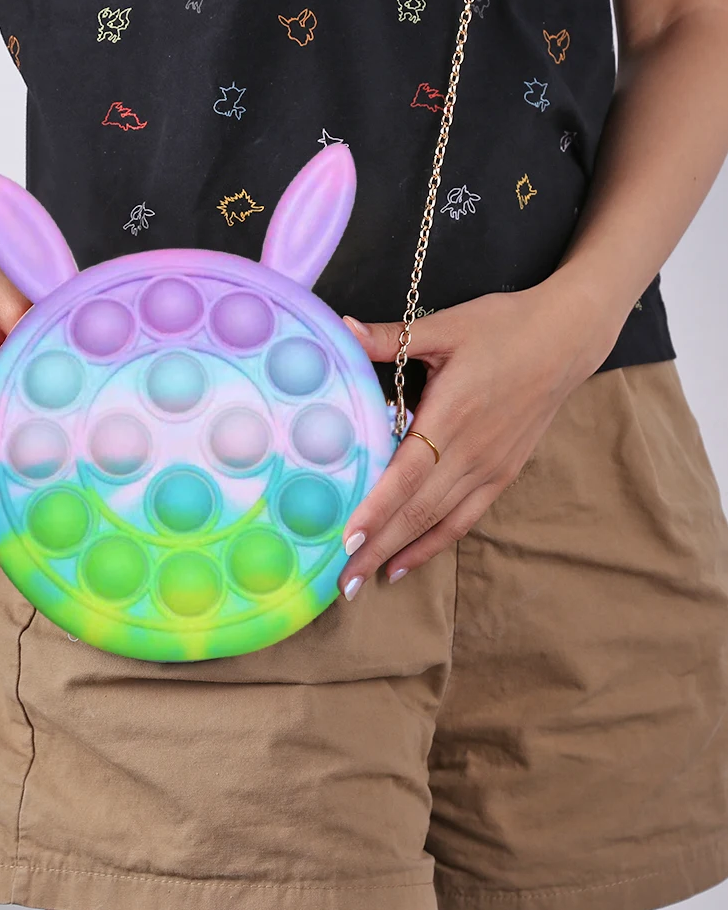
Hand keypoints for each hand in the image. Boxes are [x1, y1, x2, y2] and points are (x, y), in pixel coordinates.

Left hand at [337, 277, 623, 599]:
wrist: (568, 338)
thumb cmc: (504, 327)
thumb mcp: (445, 326)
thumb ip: (389, 337)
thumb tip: (342, 331)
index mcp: (452, 415)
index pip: (407, 474)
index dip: (376, 509)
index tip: (346, 540)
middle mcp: (472, 451)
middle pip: (416, 510)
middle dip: (376, 548)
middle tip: (341, 582)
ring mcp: (490, 468)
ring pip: (437, 521)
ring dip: (399, 553)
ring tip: (363, 583)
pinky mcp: (502, 474)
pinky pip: (464, 519)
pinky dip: (433, 544)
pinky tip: (404, 564)